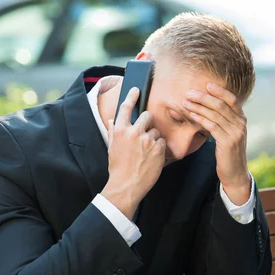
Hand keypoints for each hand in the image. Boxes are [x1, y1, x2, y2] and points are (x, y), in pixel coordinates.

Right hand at [101, 87, 165, 218]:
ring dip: (153, 139)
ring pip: (155, 131)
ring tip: (146, 152)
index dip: (132, 96)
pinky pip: (162, 142)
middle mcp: (133, 132)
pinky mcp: (158, 149)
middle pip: (147, 116)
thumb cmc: (117, 168)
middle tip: (145, 133)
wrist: (126, 185)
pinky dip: (159, 148)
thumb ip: (113, 132)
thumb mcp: (112, 148)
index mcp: (119, 130)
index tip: (137, 89)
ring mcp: (147, 140)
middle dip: (148, 122)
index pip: (126, 107)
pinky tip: (152, 157)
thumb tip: (112, 121)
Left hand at [183, 83, 250, 204]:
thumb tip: (208, 108)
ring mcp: (235, 133)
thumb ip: (223, 121)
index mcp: (242, 120)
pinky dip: (201, 119)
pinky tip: (192, 115)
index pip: (232, 100)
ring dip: (199, 107)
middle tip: (190, 92)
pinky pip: (212, 126)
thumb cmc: (228, 153)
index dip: (220, 91)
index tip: (207, 84)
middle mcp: (241, 124)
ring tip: (186, 102)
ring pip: (215, 114)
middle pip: (221, 105)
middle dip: (204, 97)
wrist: (235, 174)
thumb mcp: (228, 134)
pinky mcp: (228, 142)